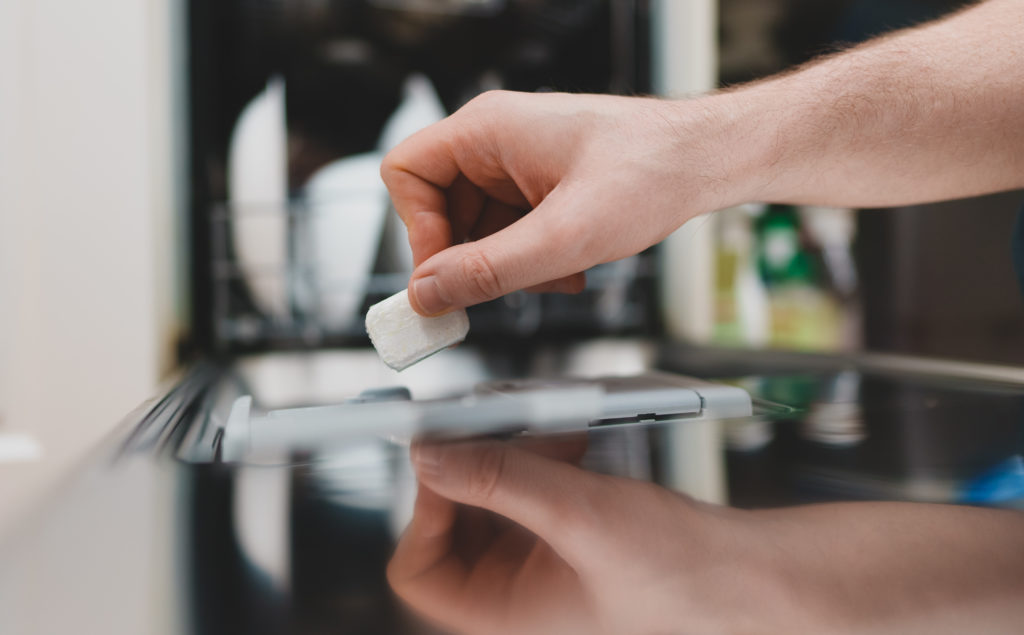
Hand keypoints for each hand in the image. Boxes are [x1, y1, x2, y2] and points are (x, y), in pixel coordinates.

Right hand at [380, 91, 756, 314]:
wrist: (706, 162)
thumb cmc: (651, 169)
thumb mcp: (566, 235)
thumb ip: (491, 270)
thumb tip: (429, 294)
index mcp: (488, 130)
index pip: (406, 174)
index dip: (416, 231)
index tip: (444, 277)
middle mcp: (496, 142)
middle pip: (440, 211)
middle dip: (473, 259)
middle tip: (502, 290)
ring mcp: (518, 165)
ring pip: (477, 230)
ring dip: (510, 266)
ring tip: (558, 273)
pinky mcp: (540, 187)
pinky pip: (510, 233)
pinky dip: (533, 260)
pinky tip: (570, 267)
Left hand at [387, 438, 797, 634]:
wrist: (743, 573)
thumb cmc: (678, 572)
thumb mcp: (580, 516)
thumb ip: (500, 481)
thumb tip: (429, 454)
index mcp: (501, 614)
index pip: (417, 570)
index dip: (424, 513)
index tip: (446, 460)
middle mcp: (508, 592)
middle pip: (448, 524)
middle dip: (476, 470)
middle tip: (503, 431)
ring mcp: (532, 563)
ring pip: (486, 498)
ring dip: (513, 458)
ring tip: (559, 440)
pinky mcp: (557, 536)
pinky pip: (523, 489)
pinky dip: (540, 460)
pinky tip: (575, 448)